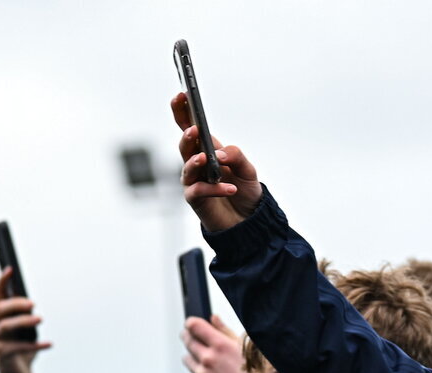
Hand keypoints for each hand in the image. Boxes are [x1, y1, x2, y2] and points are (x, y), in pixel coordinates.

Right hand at [0, 268, 49, 372]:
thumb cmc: (22, 347)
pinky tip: (50, 344)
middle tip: (33, 304)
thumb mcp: (27, 329)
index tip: (10, 269)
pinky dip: (35, 345)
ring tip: (40, 319)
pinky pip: (17, 347)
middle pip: (0, 308)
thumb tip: (31, 305)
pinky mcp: (1, 354)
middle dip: (16, 303)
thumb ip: (26, 316)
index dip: (2, 281)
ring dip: (24, 321)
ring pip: (6, 326)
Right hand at [171, 93, 262, 230]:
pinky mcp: (196, 200)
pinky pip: (199, 191)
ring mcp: (194, 181)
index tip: (182, 94)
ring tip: (206, 158)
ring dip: (195, 162)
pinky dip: (214, 188)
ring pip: (187, 168)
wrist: (249, 219)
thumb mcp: (248, 170)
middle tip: (194, 130)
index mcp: (207, 148)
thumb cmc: (245, 190)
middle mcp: (196, 162)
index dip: (183, 111)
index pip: (191, 126)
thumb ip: (236, 156)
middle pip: (185, 145)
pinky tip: (229, 188)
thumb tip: (219, 154)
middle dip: (187, 136)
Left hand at [182, 315, 260, 372]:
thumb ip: (225, 331)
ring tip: (210, 361)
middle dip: (190, 336)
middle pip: (187, 340)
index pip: (193, 326)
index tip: (193, 325)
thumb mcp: (245, 348)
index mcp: (220, 345)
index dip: (192, 323)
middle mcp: (208, 359)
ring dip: (194, 356)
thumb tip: (212, 318)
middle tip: (196, 338)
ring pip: (187, 358)